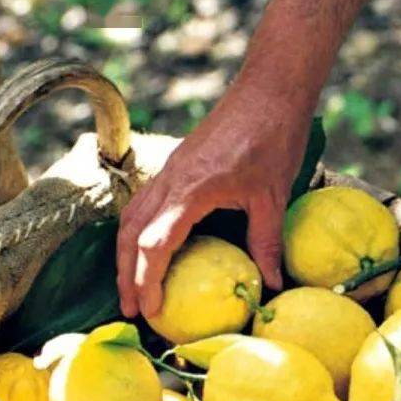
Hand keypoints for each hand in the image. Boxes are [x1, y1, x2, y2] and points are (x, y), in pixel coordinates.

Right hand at [117, 85, 311, 317]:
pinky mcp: (177, 165)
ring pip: (132, 217)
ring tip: (133, 288)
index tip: (150, 310)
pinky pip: (145, 203)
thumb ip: (266, 243)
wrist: (269, 90)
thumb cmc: (274, 138)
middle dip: (126, 275)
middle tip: (131, 310)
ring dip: (127, 255)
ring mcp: (170, 171)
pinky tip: (149, 250)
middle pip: (131, 233)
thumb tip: (271, 285)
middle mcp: (171, 180)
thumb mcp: (273, 197)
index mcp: (191, 189)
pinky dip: (139, 232)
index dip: (147, 280)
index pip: (154, 244)